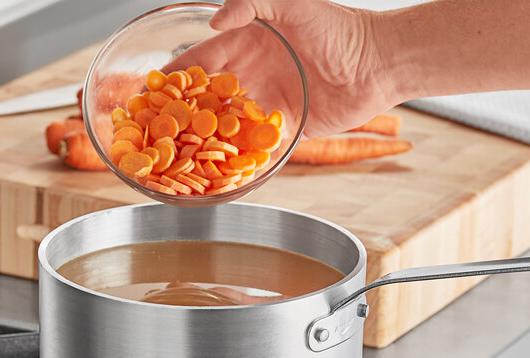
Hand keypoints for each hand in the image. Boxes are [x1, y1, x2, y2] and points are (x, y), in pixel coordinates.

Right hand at [168, 0, 395, 137]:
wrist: (378, 64)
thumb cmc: (340, 29)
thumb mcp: (294, 2)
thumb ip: (254, 2)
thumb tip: (215, 21)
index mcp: (250, 46)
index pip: (203, 60)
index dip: (177, 74)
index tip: (151, 90)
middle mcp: (255, 77)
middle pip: (211, 97)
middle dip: (185, 112)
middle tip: (158, 131)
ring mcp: (270, 105)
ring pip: (231, 124)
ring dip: (208, 139)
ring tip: (181, 156)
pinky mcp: (288, 129)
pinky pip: (259, 145)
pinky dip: (242, 156)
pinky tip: (222, 169)